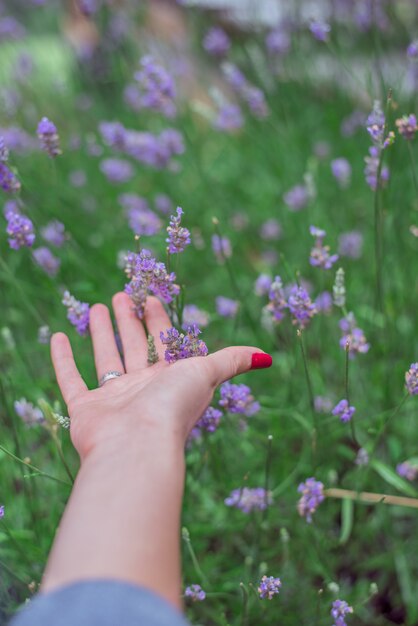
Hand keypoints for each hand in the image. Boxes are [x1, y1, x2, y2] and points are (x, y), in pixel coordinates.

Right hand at [51, 292, 270, 461]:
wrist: (137, 447)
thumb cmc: (173, 408)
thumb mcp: (207, 373)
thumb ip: (233, 360)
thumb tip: (268, 356)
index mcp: (170, 378)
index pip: (163, 340)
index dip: (158, 318)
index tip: (150, 295)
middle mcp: (142, 388)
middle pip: (134, 345)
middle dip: (129, 319)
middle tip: (120, 294)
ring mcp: (113, 399)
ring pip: (105, 357)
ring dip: (101, 332)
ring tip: (95, 306)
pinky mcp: (85, 410)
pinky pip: (70, 379)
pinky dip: (62, 360)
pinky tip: (56, 336)